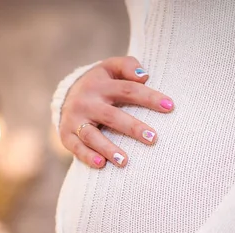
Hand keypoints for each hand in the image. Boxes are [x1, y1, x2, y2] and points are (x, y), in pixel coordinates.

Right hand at [59, 56, 173, 168]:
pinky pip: (76, 147)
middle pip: (112, 115)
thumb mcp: (110, 67)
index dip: (149, 98)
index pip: (128, 90)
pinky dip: (87, 156)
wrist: (65, 94)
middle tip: (153, 139)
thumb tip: (145, 77)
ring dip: (108, 148)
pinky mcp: (66, 135)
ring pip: (92, 135)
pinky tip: (101, 164)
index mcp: (101, 84)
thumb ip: (128, 66)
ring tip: (125, 161)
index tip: (170, 107)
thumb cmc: (100, 83)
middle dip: (133, 128)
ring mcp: (75, 119)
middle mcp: (87, 101)